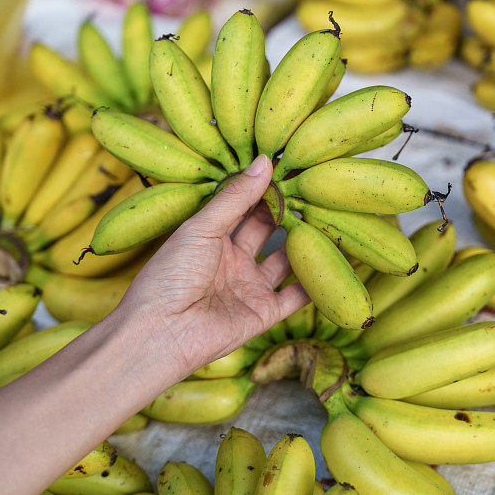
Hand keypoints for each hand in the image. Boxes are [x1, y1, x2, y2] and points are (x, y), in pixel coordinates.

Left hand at [112, 154, 307, 378]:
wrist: (162, 332)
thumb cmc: (169, 277)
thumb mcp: (201, 228)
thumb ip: (235, 198)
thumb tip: (263, 162)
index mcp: (211, 238)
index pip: (244, 208)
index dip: (263, 191)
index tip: (288, 169)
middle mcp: (232, 262)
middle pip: (268, 232)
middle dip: (287, 213)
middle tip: (311, 190)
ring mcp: (249, 287)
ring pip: (285, 262)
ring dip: (304, 246)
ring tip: (327, 220)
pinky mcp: (263, 313)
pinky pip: (295, 297)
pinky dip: (314, 284)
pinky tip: (332, 264)